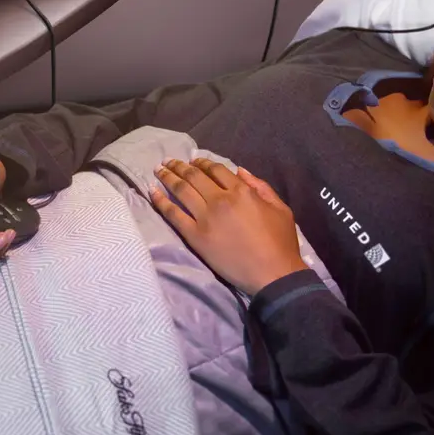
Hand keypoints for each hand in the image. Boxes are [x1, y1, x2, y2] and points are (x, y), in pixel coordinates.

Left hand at [148, 158, 307, 295]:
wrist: (273, 274)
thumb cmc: (281, 242)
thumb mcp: (280, 208)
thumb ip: (261, 187)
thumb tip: (240, 170)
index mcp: (242, 191)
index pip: (216, 169)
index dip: (202, 162)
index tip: (193, 160)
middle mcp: (220, 199)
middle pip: (194, 176)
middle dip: (179, 166)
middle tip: (168, 161)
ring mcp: (205, 217)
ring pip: (181, 190)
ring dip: (168, 177)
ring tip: (158, 170)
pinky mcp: (195, 236)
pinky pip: (173, 215)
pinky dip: (161, 201)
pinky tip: (152, 192)